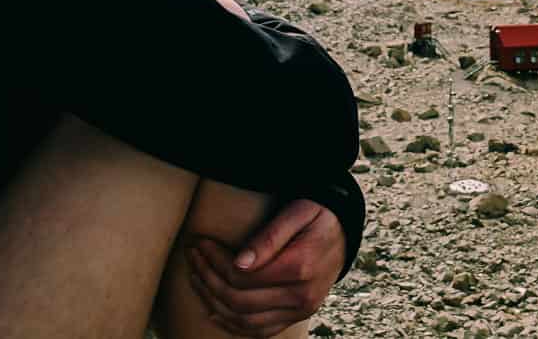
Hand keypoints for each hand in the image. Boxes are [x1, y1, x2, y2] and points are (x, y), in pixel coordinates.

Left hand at [185, 199, 344, 337]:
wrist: (345, 231)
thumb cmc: (318, 214)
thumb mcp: (298, 212)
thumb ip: (270, 236)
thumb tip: (238, 262)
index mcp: (300, 267)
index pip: (243, 277)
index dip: (214, 262)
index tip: (199, 243)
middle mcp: (302, 296)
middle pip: (239, 300)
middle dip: (208, 279)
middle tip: (192, 256)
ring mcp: (301, 310)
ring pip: (245, 321)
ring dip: (214, 302)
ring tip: (196, 277)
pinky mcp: (298, 316)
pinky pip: (260, 331)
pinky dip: (233, 325)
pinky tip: (213, 309)